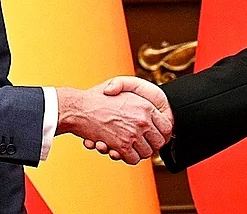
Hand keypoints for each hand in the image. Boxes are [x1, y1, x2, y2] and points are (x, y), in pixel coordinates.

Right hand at [56, 82, 172, 164]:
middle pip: (159, 142)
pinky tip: (121, 150)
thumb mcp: (122, 87)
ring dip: (139, 152)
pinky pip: (133, 159)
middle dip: (151, 144)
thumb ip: (138, 95)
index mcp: (146, 106)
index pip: (167, 126)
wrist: (80, 108)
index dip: (161, 133)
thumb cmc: (97, 97)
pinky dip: (128, 158)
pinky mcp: (122, 145)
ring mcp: (133, 134)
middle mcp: (143, 120)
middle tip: (142, 143)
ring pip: (147, 153)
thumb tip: (149, 109)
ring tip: (130, 147)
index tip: (154, 135)